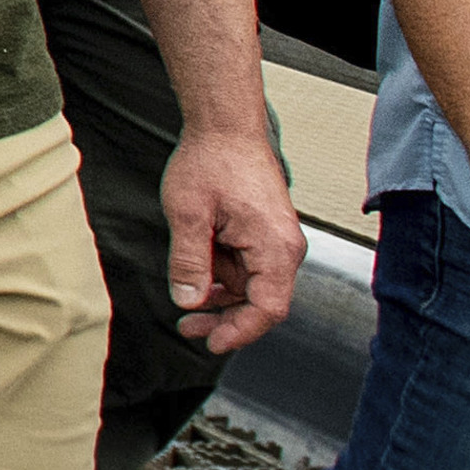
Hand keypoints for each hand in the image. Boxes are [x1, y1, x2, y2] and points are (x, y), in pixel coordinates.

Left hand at [161, 118, 308, 359]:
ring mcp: (275, 241)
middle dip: (226, 320)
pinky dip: (223, 277)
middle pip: (261, 302)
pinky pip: (247, 268)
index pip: (267, 308)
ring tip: (186, 307)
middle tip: (188, 328)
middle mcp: (284, 248)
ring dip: (221, 300)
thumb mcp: (188, 214)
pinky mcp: (263, 234)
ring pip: (253, 287)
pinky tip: (197, 278)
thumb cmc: (210, 161)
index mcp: (275, 247)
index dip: (240, 331)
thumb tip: (189, 301)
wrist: (225, 126)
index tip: (211, 343)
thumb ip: (188, 262)